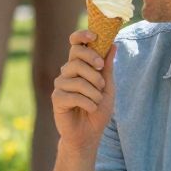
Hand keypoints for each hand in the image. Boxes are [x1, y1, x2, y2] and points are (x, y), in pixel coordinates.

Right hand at [51, 31, 115, 148]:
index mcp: (79, 65)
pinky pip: (74, 95)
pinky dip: (88, 103)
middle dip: (94, 64)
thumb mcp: (107, 87)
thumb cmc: (98, 110)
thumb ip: (107, 67)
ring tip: (96, 102)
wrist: (89, 134)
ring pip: (78, 79)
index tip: (94, 35)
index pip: (75, 43)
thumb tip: (113, 45)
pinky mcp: (57, 98)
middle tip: (102, 79)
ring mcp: (60, 84)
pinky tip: (90, 110)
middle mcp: (67, 71)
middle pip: (77, 56)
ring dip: (94, 92)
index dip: (82, 35)